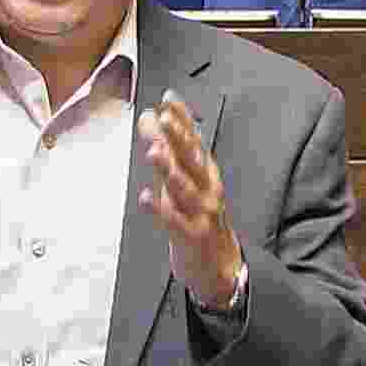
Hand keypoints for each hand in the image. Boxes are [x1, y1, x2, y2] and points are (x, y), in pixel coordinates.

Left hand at [137, 89, 242, 308]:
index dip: (183, 119)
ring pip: (184, 188)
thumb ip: (167, 150)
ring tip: (154, 152)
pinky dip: (160, 209)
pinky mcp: (191, 236)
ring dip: (169, 169)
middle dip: (178, 137)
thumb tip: (149, 117)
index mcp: (205, 172)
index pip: (194, 140)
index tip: (169, 100)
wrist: (219, 265)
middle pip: (191, 159)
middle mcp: (206, 188)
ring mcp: (200, 212)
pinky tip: (146, 198)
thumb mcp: (184, 180)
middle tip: (164, 118)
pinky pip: (174, 221)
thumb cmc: (199, 216)